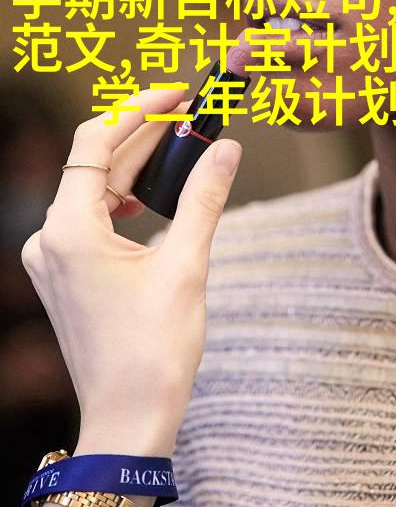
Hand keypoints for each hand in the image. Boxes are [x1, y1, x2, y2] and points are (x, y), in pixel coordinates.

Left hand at [21, 88, 242, 455]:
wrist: (128, 419)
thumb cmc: (153, 351)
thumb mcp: (187, 265)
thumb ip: (204, 198)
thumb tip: (227, 148)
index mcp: (70, 231)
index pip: (95, 142)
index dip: (137, 108)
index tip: (176, 93)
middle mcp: (50, 238)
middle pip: (95, 163)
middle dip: (143, 135)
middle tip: (190, 114)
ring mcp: (53, 258)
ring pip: (93, 190)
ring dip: (134, 166)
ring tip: (179, 145)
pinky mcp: (65, 274)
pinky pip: (91, 218)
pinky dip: (122, 198)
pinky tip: (150, 194)